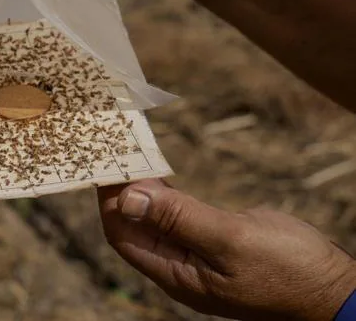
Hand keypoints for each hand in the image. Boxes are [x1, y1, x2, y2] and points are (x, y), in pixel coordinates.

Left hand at [99, 179, 355, 320]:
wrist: (331, 289)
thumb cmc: (287, 270)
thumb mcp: (231, 240)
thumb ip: (178, 218)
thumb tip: (129, 197)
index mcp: (175, 274)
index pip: (123, 233)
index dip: (110, 199)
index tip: (105, 162)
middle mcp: (177, 266)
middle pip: (134, 224)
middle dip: (121, 189)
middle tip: (116, 149)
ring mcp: (194, 254)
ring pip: (153, 218)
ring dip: (141, 188)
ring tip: (130, 154)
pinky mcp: (211, 241)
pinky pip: (176, 216)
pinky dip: (164, 194)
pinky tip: (158, 174)